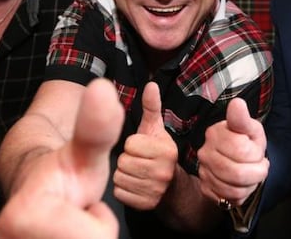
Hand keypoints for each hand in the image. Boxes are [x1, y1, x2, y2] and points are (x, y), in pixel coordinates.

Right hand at [0, 78, 123, 238]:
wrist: (30, 195)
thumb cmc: (62, 174)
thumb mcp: (84, 150)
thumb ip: (97, 126)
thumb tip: (102, 89)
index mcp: (22, 220)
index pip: (97, 238)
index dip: (97, 223)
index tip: (78, 206)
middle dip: (89, 235)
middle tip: (74, 219)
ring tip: (67, 228)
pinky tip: (63, 235)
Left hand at [113, 82, 177, 209]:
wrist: (171, 186)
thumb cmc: (157, 153)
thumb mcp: (155, 129)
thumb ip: (151, 107)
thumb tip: (150, 84)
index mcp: (166, 150)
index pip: (130, 144)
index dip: (131, 144)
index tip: (141, 147)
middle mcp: (164, 172)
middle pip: (123, 162)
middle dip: (126, 160)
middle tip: (137, 161)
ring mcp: (156, 191)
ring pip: (119, 178)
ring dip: (123, 174)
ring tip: (135, 172)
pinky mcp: (146, 205)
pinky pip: (120, 193)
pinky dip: (123, 190)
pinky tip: (133, 184)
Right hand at [198, 97, 267, 205]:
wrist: (237, 161)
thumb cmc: (246, 142)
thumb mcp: (250, 129)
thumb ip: (243, 119)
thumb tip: (237, 103)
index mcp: (215, 133)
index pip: (241, 151)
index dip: (255, 155)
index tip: (256, 151)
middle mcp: (205, 152)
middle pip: (236, 173)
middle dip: (256, 173)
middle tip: (258, 167)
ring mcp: (203, 171)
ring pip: (232, 189)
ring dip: (249, 185)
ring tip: (250, 175)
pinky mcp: (205, 188)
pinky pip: (227, 199)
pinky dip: (240, 194)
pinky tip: (241, 184)